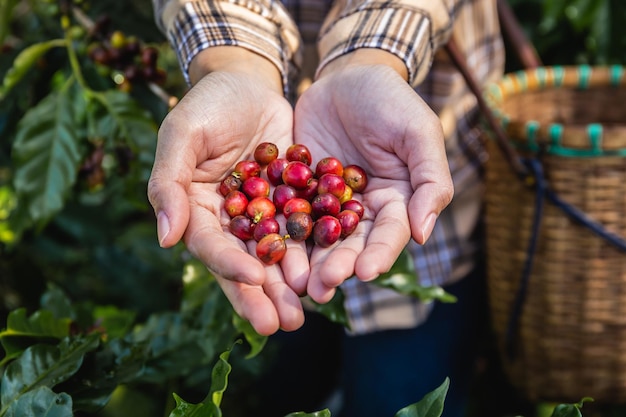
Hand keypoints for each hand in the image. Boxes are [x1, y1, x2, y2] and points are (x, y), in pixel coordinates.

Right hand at [147, 48, 305, 334]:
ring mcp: (260, 215)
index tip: (253, 279)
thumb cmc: (207, 105)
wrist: (247, 83)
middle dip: (260, 296)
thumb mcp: (182, 135)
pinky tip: (329, 274)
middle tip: (280, 324)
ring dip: (287, 287)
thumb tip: (166, 239)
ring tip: (304, 314)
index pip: (211, 245)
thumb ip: (169, 183)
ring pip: (273, 257)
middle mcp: (228, 221)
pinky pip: (301, 232)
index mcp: (197, 209)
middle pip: (243, 264)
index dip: (229, 264)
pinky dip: (312, 254)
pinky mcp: (289, 204)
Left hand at [294, 49, 453, 302]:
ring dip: (308, 263)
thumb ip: (430, 180)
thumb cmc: (391, 100)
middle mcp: (362, 210)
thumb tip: (424, 234)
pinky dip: (281, 233)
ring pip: (318, 239)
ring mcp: (327, 204)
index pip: (389, 235)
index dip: (379, 255)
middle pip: (351, 246)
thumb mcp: (418, 133)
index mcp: (395, 201)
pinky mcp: (298, 192)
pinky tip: (267, 250)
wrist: (347, 76)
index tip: (367, 273)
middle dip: (338, 267)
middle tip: (322, 287)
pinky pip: (289, 215)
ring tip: (295, 284)